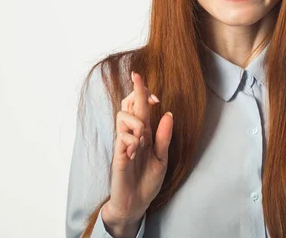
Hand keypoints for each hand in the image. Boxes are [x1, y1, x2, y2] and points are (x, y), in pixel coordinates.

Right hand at [104, 71, 173, 226]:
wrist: (136, 203)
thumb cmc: (148, 181)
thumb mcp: (162, 158)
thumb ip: (164, 137)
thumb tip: (168, 113)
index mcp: (145, 133)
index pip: (141, 107)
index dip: (142, 92)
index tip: (144, 81)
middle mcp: (133, 135)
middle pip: (128, 104)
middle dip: (137, 94)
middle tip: (153, 99)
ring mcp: (123, 144)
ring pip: (122, 116)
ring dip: (137, 123)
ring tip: (143, 140)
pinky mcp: (117, 155)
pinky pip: (122, 138)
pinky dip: (131, 141)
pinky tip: (134, 153)